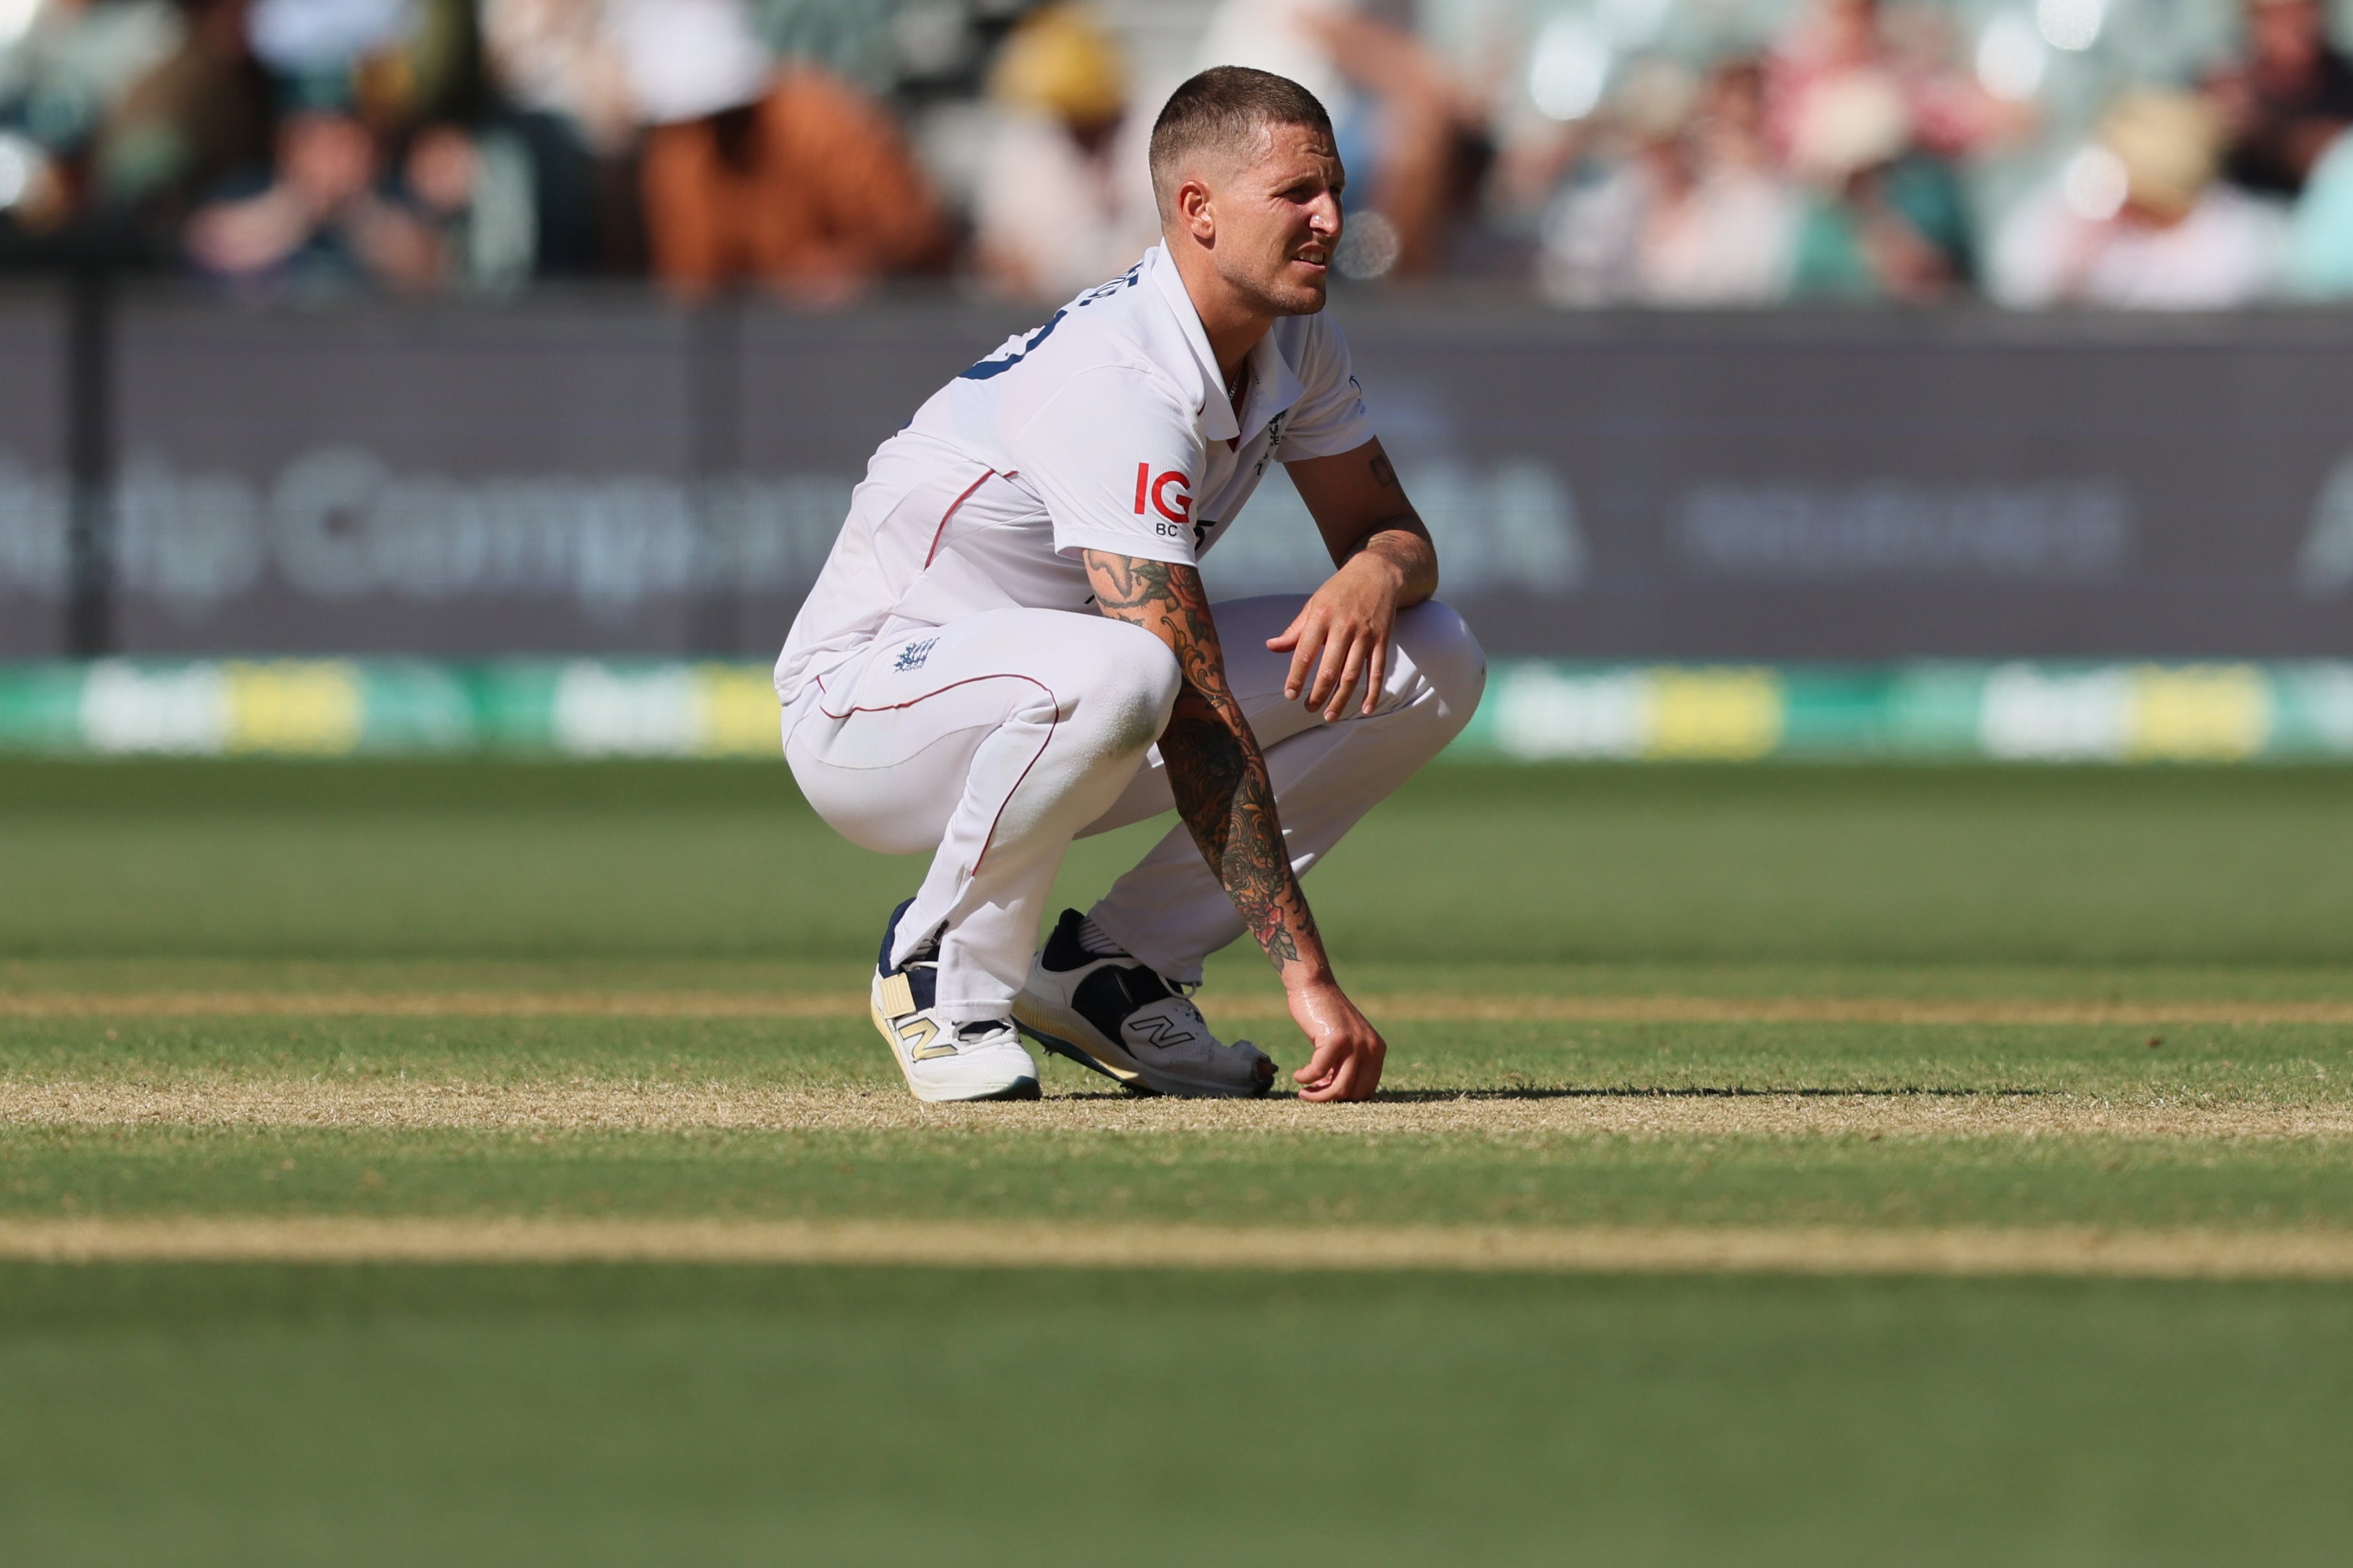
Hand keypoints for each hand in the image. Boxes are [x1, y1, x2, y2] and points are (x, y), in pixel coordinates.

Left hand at [1266, 552, 1404, 720]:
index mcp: (1320, 617)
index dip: (1296, 677)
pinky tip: (1365, 709)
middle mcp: (1343, 627)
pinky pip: (1377, 671)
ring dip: (1341, 699)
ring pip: (1352, 675)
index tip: (1289, 695)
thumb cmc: (1340, 591)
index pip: (1305, 653)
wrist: (1377, 573)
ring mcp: (1365, 635)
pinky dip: (1373, 692)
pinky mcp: (1382, 640)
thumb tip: (1272, 647)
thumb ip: (1294, 630)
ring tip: (1330, 715)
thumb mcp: (1313, 604)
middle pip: (1329, 670)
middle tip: (1308, 709)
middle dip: (1317, 694)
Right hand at [1287, 978, 1386, 1101]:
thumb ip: (1347, 1065)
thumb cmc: (1324, 1016)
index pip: (1367, 1090)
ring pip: (1339, 1088)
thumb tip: (1337, 1094)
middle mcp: (1372, 1048)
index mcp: (1378, 1050)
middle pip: (1354, 1093)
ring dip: (1318, 1096)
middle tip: (1311, 1094)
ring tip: (1304, 1091)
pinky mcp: (1336, 1040)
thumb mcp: (1344, 1043)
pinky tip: (1298, 1075)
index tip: (1325, 1092)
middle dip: (1330, 1099)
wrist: (1315, 986)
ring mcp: (1356, 1044)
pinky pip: (1319, 1072)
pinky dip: (1306, 1078)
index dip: (1345, 1097)